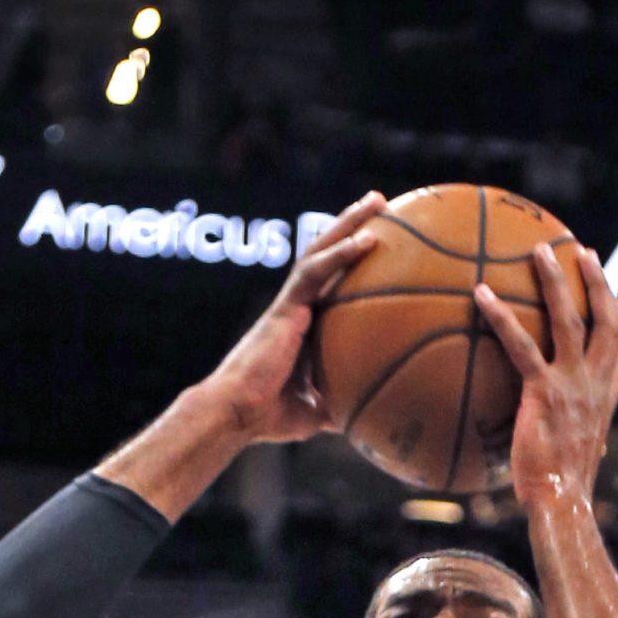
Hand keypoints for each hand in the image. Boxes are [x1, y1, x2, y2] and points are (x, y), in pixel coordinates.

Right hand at [196, 192, 389, 442]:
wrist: (236, 413)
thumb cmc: (268, 416)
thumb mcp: (314, 411)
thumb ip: (338, 404)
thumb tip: (368, 416)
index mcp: (301, 324)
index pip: (330, 283)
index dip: (350, 260)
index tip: (379, 242)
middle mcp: (295, 306)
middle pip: (326, 254)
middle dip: (352, 225)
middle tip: (381, 204)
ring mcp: (290, 302)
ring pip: (321, 250)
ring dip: (349, 222)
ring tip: (378, 200)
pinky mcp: (286, 307)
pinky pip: (316, 272)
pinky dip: (341, 253)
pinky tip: (369, 238)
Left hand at [474, 241, 617, 503]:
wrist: (563, 504)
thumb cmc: (562, 493)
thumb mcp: (575, 461)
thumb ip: (569, 441)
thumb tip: (557, 449)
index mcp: (605, 401)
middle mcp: (596, 387)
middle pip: (607, 323)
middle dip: (599, 284)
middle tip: (584, 253)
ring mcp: (573, 386)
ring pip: (570, 320)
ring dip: (556, 281)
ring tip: (540, 250)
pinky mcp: (545, 392)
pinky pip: (521, 345)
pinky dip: (501, 317)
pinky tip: (480, 294)